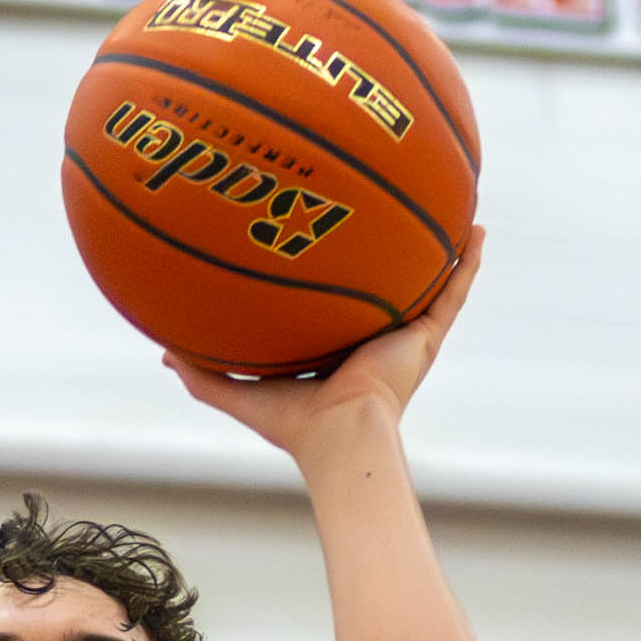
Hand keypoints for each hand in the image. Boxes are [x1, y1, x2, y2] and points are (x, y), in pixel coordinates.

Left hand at [165, 229, 483, 459]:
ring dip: (437, 246)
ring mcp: (404, 335)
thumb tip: (162, 352)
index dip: (334, 274)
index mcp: (336, 346)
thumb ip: (201, 373)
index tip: (328, 238)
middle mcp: (374, 336)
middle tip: (385, 208)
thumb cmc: (294, 424)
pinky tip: (478, 227)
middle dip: (386, 252)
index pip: (336, 302)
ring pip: (425, 280)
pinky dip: (467, 261)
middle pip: (382, 283)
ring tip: (446, 204)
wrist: (340, 436)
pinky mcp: (426, 335)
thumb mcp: (240, 391)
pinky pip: (454, 290)